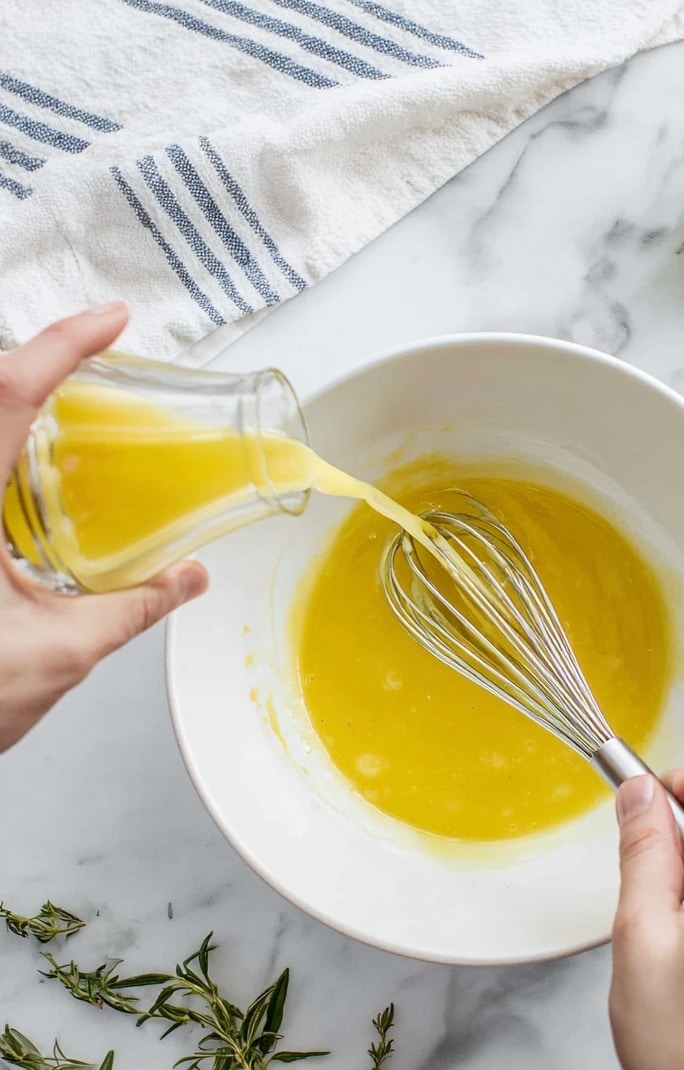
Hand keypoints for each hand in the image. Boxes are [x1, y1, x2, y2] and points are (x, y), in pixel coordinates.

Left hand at [0, 303, 206, 751]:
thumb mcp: (59, 653)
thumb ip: (131, 608)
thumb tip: (186, 578)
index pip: (9, 396)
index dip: (63, 346)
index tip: (111, 321)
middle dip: (41, 357)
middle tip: (97, 345)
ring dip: (20, 398)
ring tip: (73, 389)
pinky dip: (7, 443)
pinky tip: (35, 461)